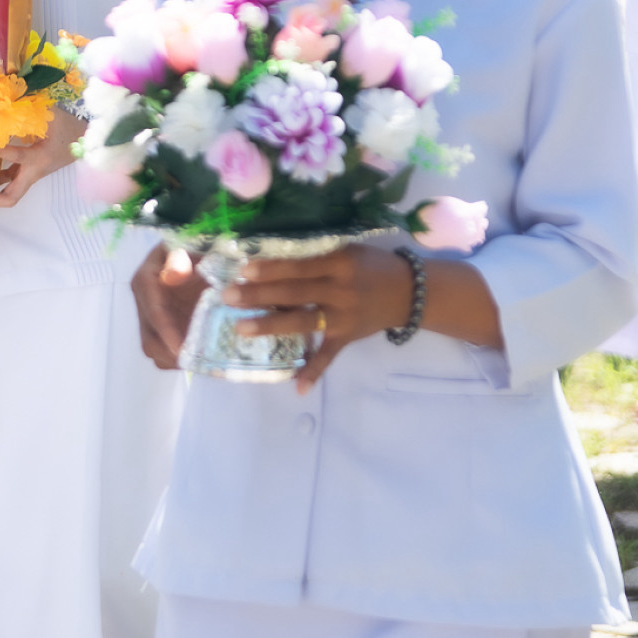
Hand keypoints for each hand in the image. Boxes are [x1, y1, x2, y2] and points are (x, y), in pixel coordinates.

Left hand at [0, 109, 77, 208]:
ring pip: (7, 192)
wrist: (84, 141)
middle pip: (10, 197)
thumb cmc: (67, 127)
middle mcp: (33, 172)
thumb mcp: (49, 115)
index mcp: (41, 158)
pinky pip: (7, 180)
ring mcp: (29, 174)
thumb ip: (26, 111)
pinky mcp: (26, 171)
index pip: (18, 157)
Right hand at [131, 242, 202, 369]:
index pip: (155, 314)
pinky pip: (160, 352)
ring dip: (174, 359)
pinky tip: (196, 357)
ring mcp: (148, 316)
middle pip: (150, 338)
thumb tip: (173, 276)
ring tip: (198, 361)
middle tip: (198, 361)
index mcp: (146, 280)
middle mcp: (143, 301)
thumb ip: (181, 259)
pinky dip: (176, 359)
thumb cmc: (194, 249)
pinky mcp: (156, 327)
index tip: (184, 349)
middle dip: (172, 353)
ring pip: (153, 348)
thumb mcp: (190, 247)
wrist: (197, 254)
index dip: (169, 333)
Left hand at [228, 244, 418, 391]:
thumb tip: (274, 259)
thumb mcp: (348, 250)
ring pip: (303, 323)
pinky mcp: (347, 338)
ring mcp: (343, 317)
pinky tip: (296, 387)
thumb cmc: (372, 265)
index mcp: (339, 264)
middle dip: (259, 296)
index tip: (244, 270)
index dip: (272, 269)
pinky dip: (314, 372)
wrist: (410, 292)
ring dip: (271, 327)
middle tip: (228, 296)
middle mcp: (340, 291)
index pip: (299, 266)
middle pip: (294, 294)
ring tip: (241, 328)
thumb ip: (316, 255)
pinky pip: (328, 356)